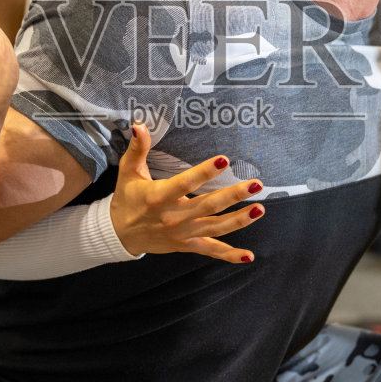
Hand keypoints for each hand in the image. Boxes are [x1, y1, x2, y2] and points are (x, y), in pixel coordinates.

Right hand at [108, 123, 261, 263]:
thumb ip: (137, 148)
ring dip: (239, 220)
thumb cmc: (128, 198)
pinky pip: (211, 250)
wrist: (120, 234)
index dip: (204, 172)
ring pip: (215, 228)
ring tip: (260, 209)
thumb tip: (140, 125)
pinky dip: (230, 255)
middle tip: (255, 184)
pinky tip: (249, 256)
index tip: (224, 160)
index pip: (184, 183)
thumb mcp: (128, 171)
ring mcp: (182, 233)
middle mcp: (173, 217)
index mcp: (158, 197)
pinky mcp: (187, 245)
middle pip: (208, 206)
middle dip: (233, 195)